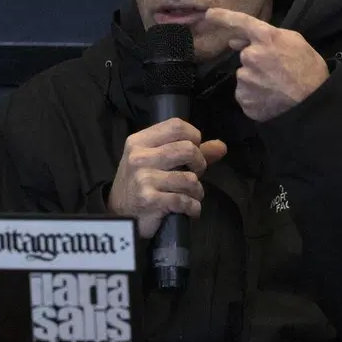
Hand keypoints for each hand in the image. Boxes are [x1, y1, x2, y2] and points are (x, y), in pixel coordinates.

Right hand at [107, 118, 227, 238]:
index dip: (194, 137)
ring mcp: (143, 179)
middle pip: (188, 149)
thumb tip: (221, 146)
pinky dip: (193, 207)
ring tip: (191, 195)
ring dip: (197, 191)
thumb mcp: (157, 161)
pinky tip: (189, 209)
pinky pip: (185, 201)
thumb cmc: (141, 184)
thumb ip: (190, 151)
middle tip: (196, 174)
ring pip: (190, 178)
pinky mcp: (149, 200)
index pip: (176, 126)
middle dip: (200, 164)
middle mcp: (139, 157)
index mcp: (139, 141)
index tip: (195, 150)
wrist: (119, 215)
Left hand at [202, 8, 329, 121]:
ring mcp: (245, 80)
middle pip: (246, 56)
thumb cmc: (309, 70)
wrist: (312, 104)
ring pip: (245, 76)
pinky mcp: (244, 100)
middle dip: (257, 61)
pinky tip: (270, 97)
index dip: (222, 16)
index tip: (208, 14)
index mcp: (265, 38)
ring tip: (276, 86)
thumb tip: (235, 41)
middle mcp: (250, 57)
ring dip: (256, 79)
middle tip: (277, 70)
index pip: (239, 22)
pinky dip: (255, 96)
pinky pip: (245, 94)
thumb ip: (267, 37)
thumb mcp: (296, 42)